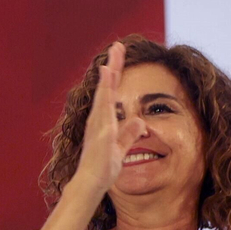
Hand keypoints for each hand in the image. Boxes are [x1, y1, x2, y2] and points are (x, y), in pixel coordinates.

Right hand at [72, 42, 147, 194]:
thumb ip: (129, 133)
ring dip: (109, 73)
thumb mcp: (122, 149)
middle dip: (113, 65)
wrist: (90, 183)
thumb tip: (139, 121)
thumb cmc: (103, 168)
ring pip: (105, 92)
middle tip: (118, 46)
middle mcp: (99, 118)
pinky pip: (104, 105)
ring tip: (114, 55)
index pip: (111, 93)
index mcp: (104, 121)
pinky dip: (106, 89)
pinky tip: (108, 76)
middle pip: (107, 87)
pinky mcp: (101, 129)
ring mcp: (98, 122)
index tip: (119, 58)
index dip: (116, 75)